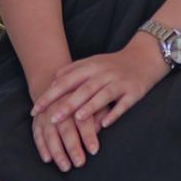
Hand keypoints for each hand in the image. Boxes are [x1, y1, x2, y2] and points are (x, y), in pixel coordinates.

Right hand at [26, 65, 98, 172]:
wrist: (62, 83)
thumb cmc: (87, 96)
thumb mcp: (97, 99)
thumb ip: (100, 112)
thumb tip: (101, 127)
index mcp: (77, 99)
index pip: (83, 119)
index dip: (88, 135)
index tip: (94, 151)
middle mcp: (59, 105)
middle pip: (66, 128)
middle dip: (73, 147)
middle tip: (80, 163)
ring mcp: (46, 112)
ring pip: (50, 133)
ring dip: (57, 151)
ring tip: (66, 166)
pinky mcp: (37, 118)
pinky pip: (37, 134)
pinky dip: (42, 147)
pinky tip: (48, 159)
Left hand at [30, 38, 168, 155]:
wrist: (145, 57)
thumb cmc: (114, 64)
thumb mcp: (93, 62)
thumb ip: (73, 70)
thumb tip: (53, 80)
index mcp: (91, 67)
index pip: (66, 81)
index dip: (50, 95)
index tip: (35, 109)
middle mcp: (104, 73)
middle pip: (83, 89)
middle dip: (67, 104)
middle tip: (52, 119)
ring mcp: (120, 82)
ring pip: (103, 95)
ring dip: (90, 107)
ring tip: (77, 119)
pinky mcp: (134, 92)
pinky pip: (124, 104)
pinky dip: (115, 113)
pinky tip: (106, 124)